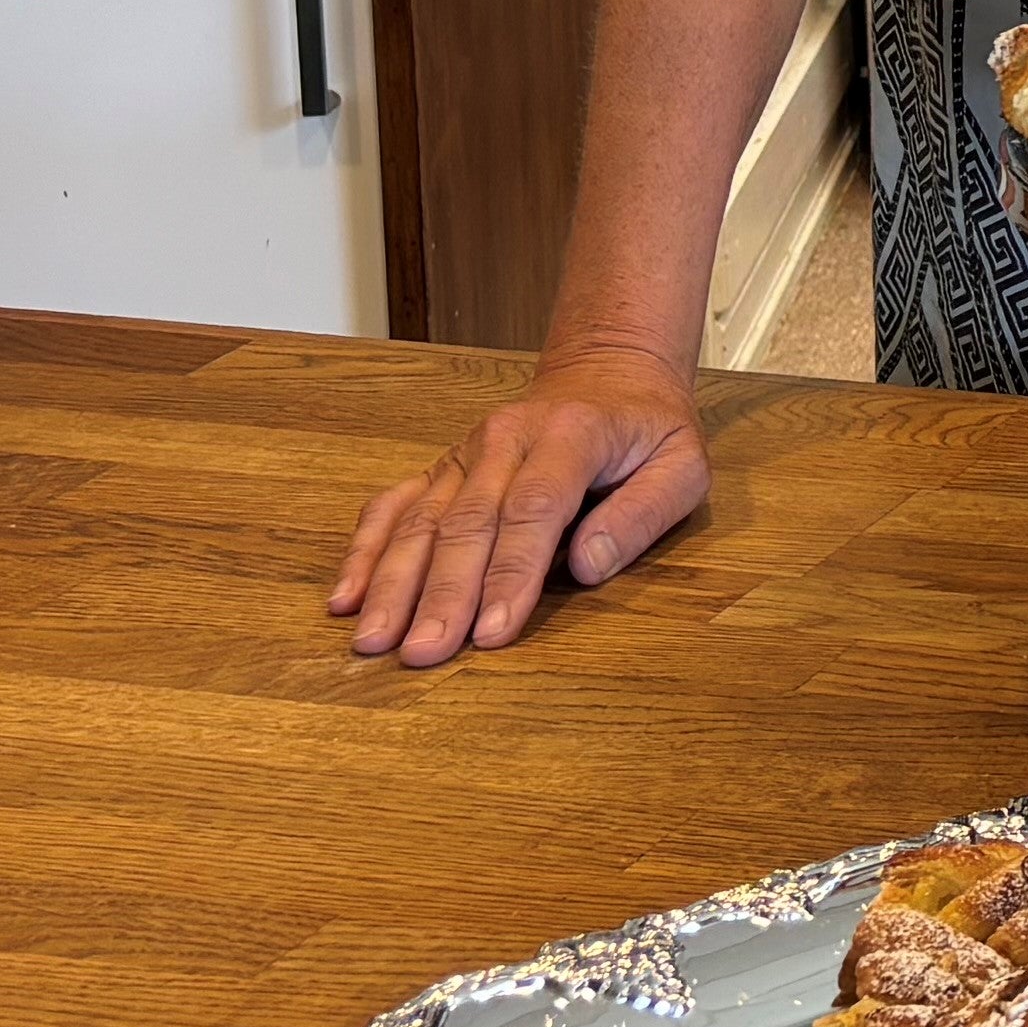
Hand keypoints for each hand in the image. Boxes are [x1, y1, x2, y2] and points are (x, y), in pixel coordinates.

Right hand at [328, 347, 711, 665]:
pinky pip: (394, 505)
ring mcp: (466, 452)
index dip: (510, 574)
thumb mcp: (682, 465)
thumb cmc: (647, 433)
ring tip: (374, 639)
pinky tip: (345, 596)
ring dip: (395, 582)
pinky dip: (367, 550)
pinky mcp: (441, 467)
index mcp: (573, 435)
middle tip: (421, 653)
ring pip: (423, 519)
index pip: (535, 510)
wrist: (607, 373)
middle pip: (469, 521)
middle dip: (443, 593)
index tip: (490, 633)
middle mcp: (507, 438)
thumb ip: (642, 514)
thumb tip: (589, 565)